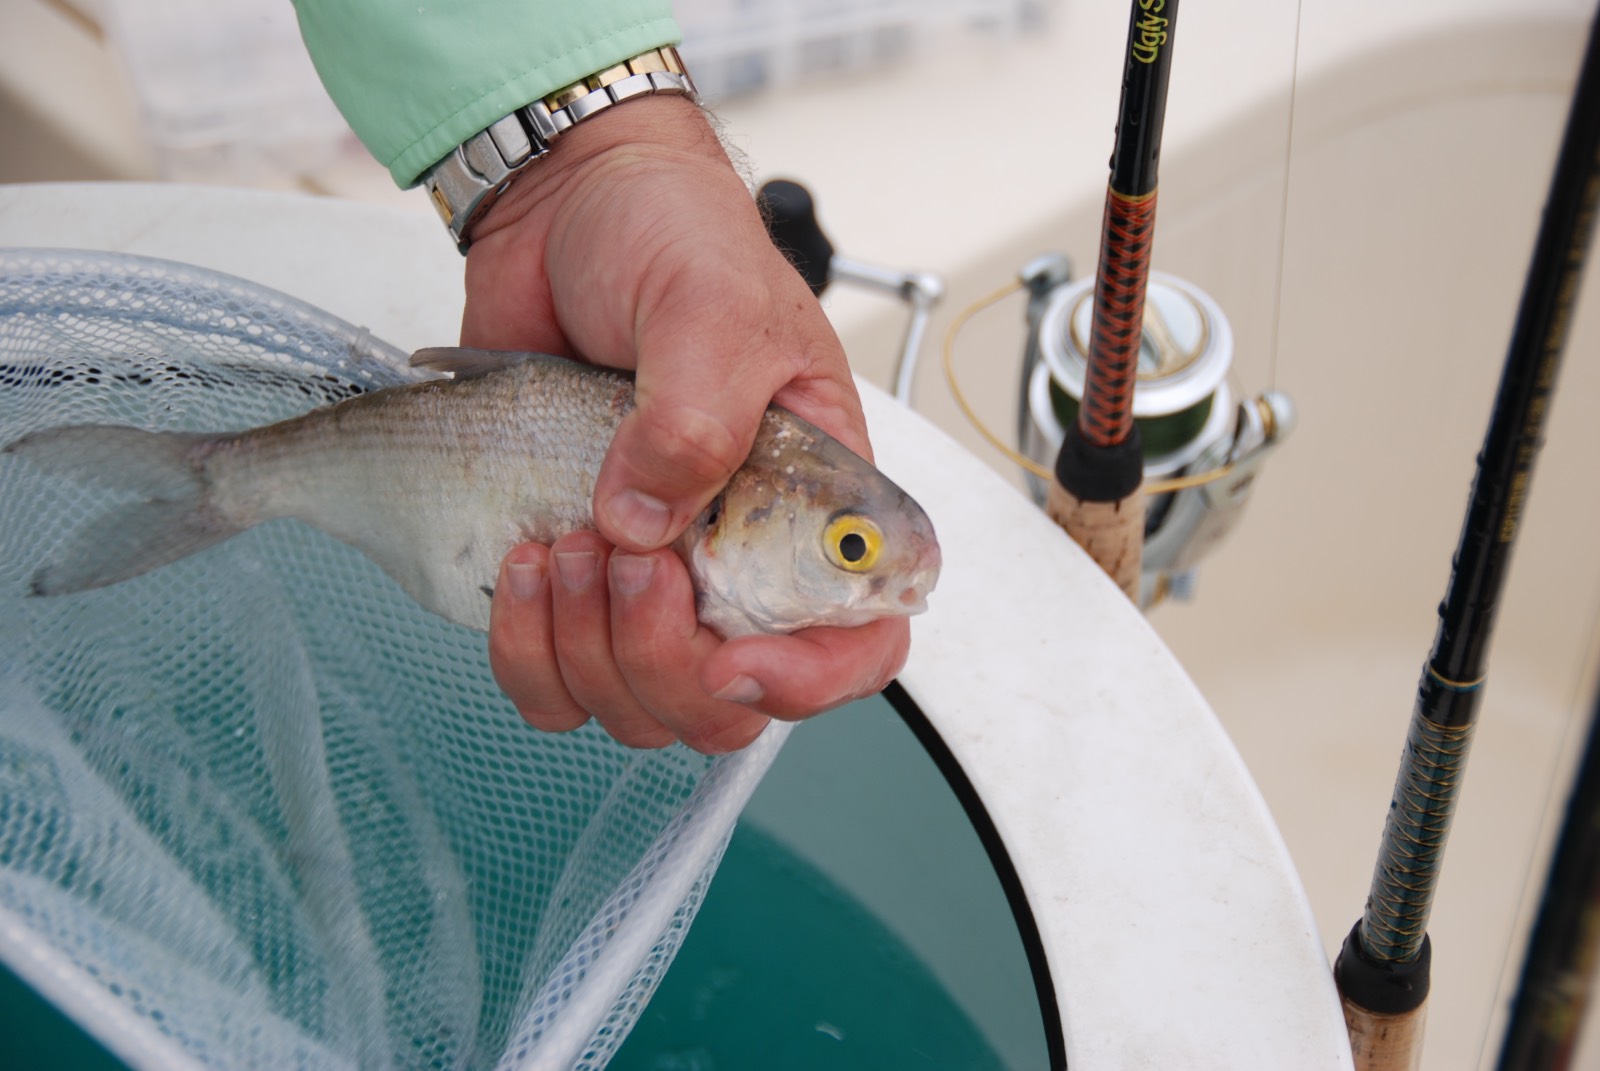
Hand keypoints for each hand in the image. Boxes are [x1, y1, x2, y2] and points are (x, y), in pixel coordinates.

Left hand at [461, 96, 909, 752]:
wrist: (566, 207)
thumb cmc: (675, 238)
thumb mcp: (713, 313)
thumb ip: (697, 421)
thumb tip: (643, 529)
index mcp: (815, 509)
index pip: (856, 645)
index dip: (808, 682)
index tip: (734, 659)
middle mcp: (736, 560)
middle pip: (724, 706)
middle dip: (664, 661)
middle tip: (624, 558)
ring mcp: (648, 572)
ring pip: (631, 707)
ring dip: (587, 652)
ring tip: (564, 541)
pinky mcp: (564, 572)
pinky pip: (547, 677)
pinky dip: (525, 649)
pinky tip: (522, 563)